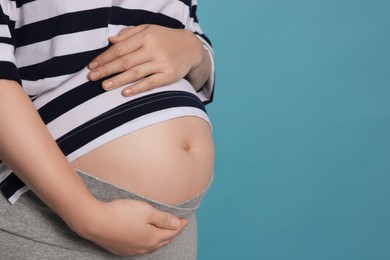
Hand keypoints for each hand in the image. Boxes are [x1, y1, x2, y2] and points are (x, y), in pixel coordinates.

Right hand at [80, 199, 187, 255]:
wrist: (94, 221)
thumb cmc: (121, 213)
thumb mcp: (146, 211)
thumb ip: (163, 218)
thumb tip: (177, 224)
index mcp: (152, 238)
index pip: (171, 232)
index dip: (179, 225)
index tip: (185, 220)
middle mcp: (143, 247)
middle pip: (163, 240)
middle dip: (172, 233)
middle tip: (178, 226)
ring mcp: (131, 250)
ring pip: (151, 246)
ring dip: (160, 239)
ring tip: (165, 234)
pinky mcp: (120, 249)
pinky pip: (140, 248)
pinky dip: (147, 243)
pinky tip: (145, 240)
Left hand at [88, 24, 203, 95]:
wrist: (192, 47)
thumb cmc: (166, 38)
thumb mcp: (149, 30)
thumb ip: (129, 34)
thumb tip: (110, 40)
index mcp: (145, 36)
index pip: (119, 48)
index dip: (104, 58)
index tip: (92, 65)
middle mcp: (152, 49)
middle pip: (124, 61)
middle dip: (106, 70)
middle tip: (91, 77)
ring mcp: (161, 63)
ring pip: (135, 73)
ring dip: (117, 80)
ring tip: (103, 86)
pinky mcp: (169, 75)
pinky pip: (150, 83)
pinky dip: (137, 88)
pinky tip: (124, 93)